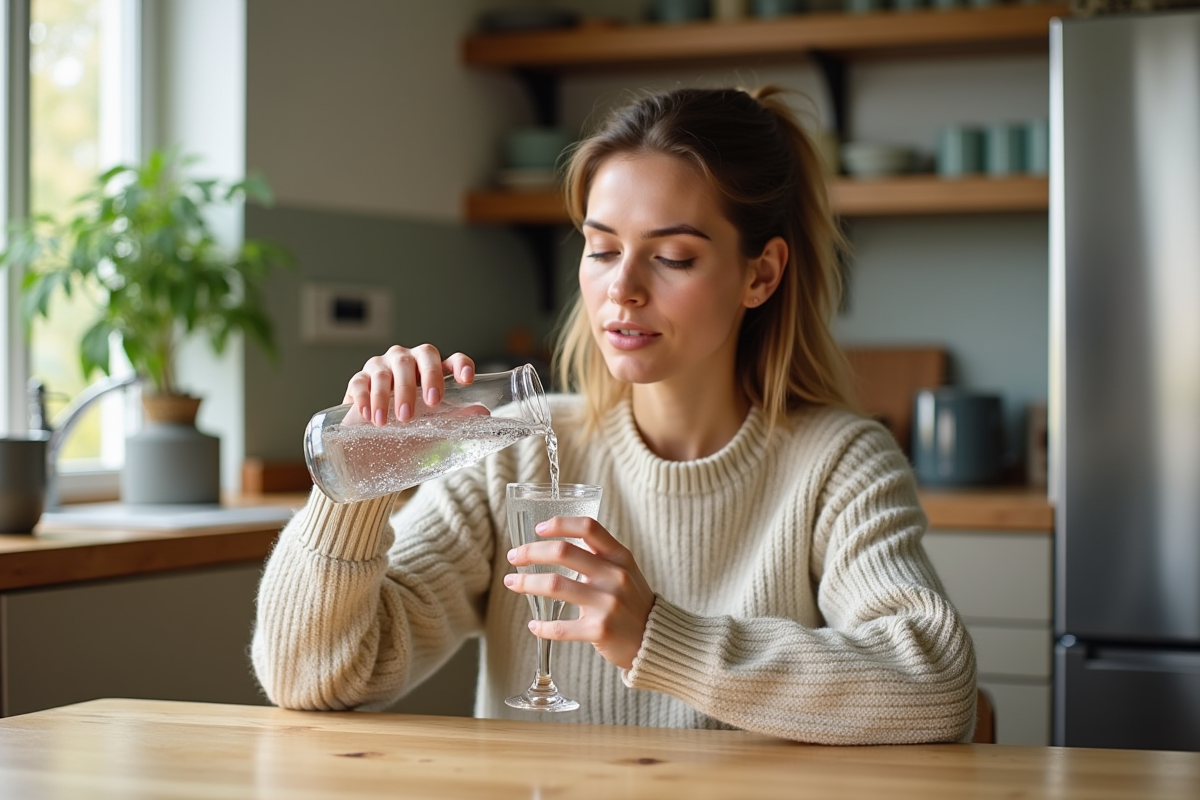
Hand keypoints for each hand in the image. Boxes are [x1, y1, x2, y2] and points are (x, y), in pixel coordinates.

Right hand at [344, 345, 474, 424]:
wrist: (369, 441)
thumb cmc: (406, 427)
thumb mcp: (432, 425)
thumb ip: (456, 418)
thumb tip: (484, 413)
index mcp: (432, 371)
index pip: (452, 360)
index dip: (461, 366)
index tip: (467, 380)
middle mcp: (409, 362)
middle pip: (421, 356)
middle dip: (428, 379)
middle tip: (431, 404)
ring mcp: (382, 367)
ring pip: (388, 371)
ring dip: (388, 396)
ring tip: (389, 422)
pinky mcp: (358, 379)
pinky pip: (361, 382)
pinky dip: (365, 399)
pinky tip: (369, 416)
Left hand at [504, 516, 654, 670]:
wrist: (655, 641)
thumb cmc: (632, 603)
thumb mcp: (625, 571)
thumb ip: (599, 556)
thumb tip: (558, 542)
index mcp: (620, 557)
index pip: (588, 528)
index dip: (560, 523)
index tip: (538, 528)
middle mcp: (614, 576)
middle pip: (563, 552)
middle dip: (531, 552)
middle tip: (514, 556)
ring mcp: (607, 603)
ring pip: (555, 585)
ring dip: (526, 583)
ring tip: (512, 583)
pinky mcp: (599, 630)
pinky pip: (560, 626)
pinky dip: (541, 626)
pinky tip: (534, 624)